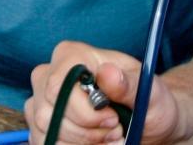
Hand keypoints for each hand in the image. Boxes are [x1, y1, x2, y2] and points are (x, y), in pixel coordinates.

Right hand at [25, 41, 180, 144]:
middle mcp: (50, 75)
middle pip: (49, 112)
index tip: (113, 119)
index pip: (58, 86)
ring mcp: (42, 101)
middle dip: (86, 132)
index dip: (84, 111)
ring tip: (111, 138)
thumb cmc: (149, 101)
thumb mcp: (150, 93)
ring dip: (83, 143)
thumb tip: (108, 73)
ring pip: (48, 132)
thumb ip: (129, 84)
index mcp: (72, 56)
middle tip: (117, 131)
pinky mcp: (41, 125)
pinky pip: (46, 143)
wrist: (148, 122)